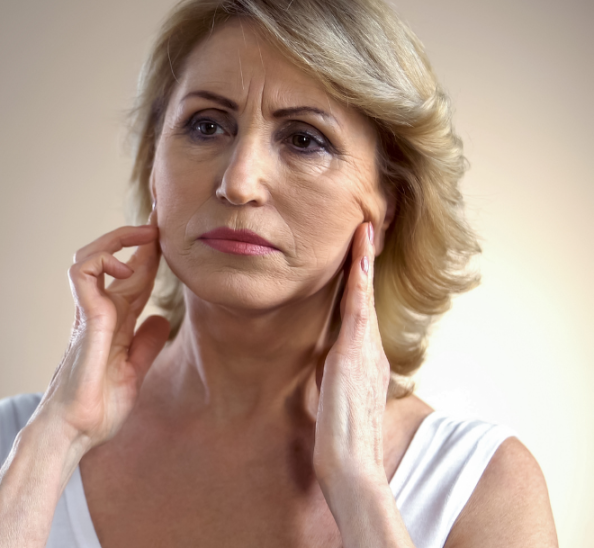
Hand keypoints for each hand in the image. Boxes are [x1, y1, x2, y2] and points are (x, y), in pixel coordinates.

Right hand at [33, 219, 170, 451]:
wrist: (75, 432)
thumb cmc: (96, 409)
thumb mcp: (133, 373)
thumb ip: (145, 346)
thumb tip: (162, 320)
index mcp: (113, 323)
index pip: (133, 277)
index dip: (149, 253)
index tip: (167, 234)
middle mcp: (99, 312)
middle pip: (113, 259)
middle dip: (136, 234)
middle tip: (160, 219)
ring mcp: (88, 314)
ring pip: (89, 257)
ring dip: (115, 240)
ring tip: (144, 237)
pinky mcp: (84, 320)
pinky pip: (81, 274)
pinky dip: (102, 261)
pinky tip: (125, 269)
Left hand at [313, 222, 391, 494]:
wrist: (352, 466)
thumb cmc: (341, 443)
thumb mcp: (335, 403)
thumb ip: (331, 384)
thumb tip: (321, 375)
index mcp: (364, 361)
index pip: (361, 312)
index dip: (361, 281)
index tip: (360, 252)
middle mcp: (371, 351)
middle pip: (367, 296)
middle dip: (367, 261)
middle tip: (368, 225)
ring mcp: (365, 351)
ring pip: (365, 295)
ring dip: (364, 259)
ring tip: (364, 227)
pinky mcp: (353, 355)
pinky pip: (358, 307)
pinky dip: (360, 278)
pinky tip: (358, 254)